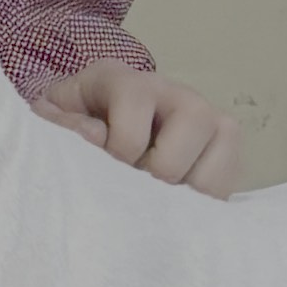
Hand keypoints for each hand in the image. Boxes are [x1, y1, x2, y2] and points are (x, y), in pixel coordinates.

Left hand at [41, 56, 242, 195]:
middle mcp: (175, 91)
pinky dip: (203, 203)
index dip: (120, 151)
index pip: (136, 110)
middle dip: (160, 170)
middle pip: (194, 122)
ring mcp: (208, 117)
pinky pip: (230, 181)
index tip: (104, 170)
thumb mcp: (56, 125)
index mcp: (126, 81)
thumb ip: (62, 129)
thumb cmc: (74, 134)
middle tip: (137, 187)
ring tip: (157, 199)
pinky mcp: (226, 148)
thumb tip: (93, 136)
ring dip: (185, 191)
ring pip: (218, 155)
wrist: (97, 141)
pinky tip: (176, 205)